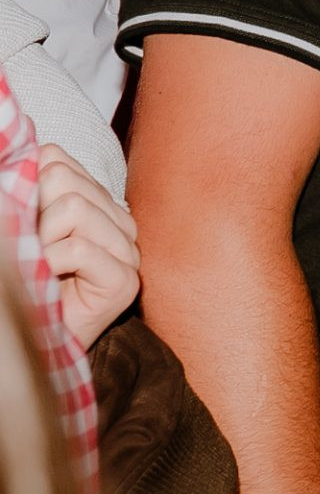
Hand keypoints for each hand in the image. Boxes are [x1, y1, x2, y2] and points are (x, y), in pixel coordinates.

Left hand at [37, 144, 139, 348]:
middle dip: (32, 211)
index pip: (56, 159)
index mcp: (95, 202)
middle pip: (63, 179)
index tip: (20, 220)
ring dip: (40, 238)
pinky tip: (48, 279)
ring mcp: (127, 251)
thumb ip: (25, 190)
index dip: (26, 184)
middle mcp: (118, 221)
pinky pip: (77, 248)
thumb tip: (18, 153)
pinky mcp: (125, 282)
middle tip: (29, 246)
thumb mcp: (22, 227)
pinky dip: (49, 262)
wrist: (32, 341)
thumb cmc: (24, 285)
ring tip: (38, 264)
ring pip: (75, 207)